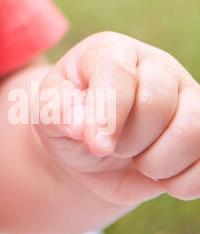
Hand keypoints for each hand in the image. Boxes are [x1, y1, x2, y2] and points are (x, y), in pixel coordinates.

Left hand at [32, 31, 199, 206]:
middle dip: (129, 141)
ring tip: (140, 163)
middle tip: (114, 148)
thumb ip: (57, 110)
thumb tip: (80, 124)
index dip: (108, 114)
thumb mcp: (48, 113)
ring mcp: (187, 97)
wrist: (90, 153)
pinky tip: (162, 178)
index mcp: (112, 52)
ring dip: (160, 162)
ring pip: (195, 129)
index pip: (119, 73)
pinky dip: (183, 181)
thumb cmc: (68, 121)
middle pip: (158, 104)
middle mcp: (157, 66)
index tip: (94, 144)